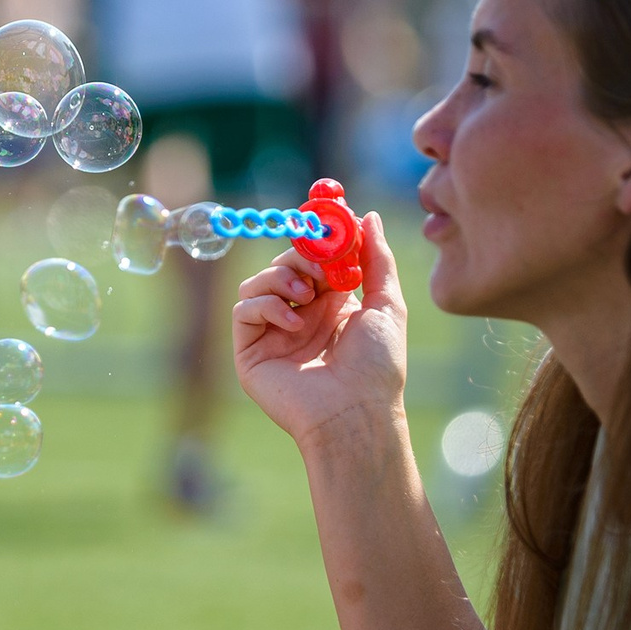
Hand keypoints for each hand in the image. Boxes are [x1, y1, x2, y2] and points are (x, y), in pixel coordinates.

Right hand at [231, 212, 407, 447]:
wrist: (355, 412)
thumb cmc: (378, 367)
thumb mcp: (387, 304)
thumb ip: (377, 259)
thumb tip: (368, 216)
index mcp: (331, 304)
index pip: (314, 259)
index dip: (318, 238)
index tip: (326, 219)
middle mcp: (300, 315)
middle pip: (284, 263)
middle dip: (301, 255)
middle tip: (322, 266)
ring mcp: (273, 333)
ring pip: (258, 282)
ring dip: (280, 276)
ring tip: (305, 294)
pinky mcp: (251, 351)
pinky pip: (243, 310)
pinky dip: (266, 305)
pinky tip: (293, 321)